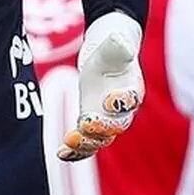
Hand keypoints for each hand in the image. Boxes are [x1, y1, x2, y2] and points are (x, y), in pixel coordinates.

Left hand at [58, 12, 143, 161]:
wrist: (107, 59)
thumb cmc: (112, 51)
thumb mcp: (114, 45)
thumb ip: (118, 46)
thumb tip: (120, 40)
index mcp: (132, 88)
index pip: (130, 98)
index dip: (121, 101)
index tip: (109, 100)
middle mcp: (123, 110)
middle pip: (116, 124)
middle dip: (101, 127)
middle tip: (86, 124)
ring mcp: (107, 121)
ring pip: (100, 138)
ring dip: (85, 143)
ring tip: (68, 143)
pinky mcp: (91, 126)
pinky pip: (86, 144)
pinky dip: (75, 151)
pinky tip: (61, 153)